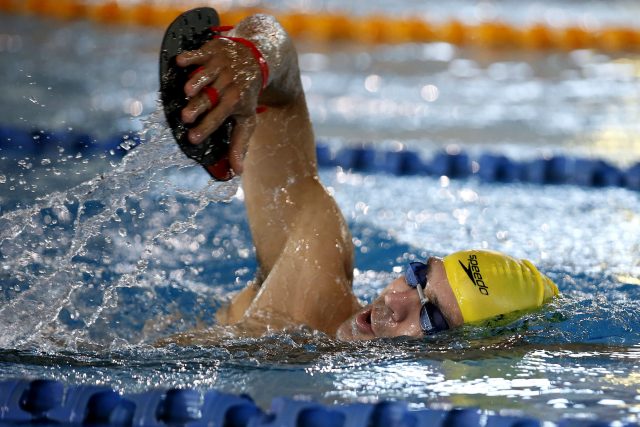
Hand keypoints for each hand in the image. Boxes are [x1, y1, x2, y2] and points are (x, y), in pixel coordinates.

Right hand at [176, 37, 262, 174]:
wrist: (256, 58)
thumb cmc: (246, 94)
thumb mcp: (247, 119)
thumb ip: (240, 144)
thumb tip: (237, 172)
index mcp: (235, 101)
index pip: (219, 117)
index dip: (206, 128)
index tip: (192, 138)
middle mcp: (228, 83)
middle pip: (210, 98)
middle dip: (199, 107)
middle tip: (185, 117)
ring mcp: (220, 66)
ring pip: (205, 76)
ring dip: (196, 83)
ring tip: (184, 92)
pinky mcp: (212, 50)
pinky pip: (200, 53)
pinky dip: (190, 57)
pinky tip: (179, 62)